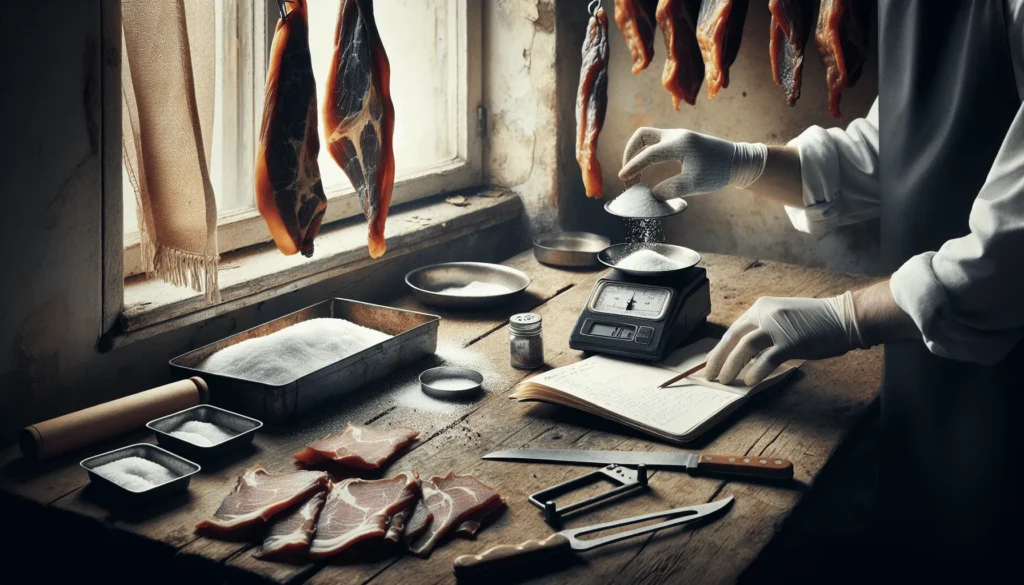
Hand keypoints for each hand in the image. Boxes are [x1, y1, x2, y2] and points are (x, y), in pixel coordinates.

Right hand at [618, 128, 767, 199]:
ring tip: (634, 172)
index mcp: (679, 144)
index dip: (633, 166)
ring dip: (636, 152)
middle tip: (627, 174)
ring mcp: (677, 135)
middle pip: (642, 136)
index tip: (622, 178)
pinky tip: (647, 167)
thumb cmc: (717, 172)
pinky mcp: (680, 139)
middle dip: (630, 154)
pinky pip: (656, 141)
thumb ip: (671, 190)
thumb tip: (651, 195)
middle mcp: (676, 135)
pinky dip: (646, 152)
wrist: (736, 160)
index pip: (648, 154)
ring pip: (647, 136)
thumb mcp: (694, 185)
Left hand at [704, 292, 869, 385]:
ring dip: (731, 365)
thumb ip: (764, 331)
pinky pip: (767, 358)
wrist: (846, 317)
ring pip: (745, 346)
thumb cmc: (816, 322)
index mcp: (762, 307)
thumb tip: (744, 355)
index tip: (711, 363)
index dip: (720, 349)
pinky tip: (749, 382)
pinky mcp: (791, 342)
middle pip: (733, 337)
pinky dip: (755, 371)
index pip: (733, 330)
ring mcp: (778, 327)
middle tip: (710, 376)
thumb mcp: (784, 319)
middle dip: (718, 358)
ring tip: (725, 381)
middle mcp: (766, 314)